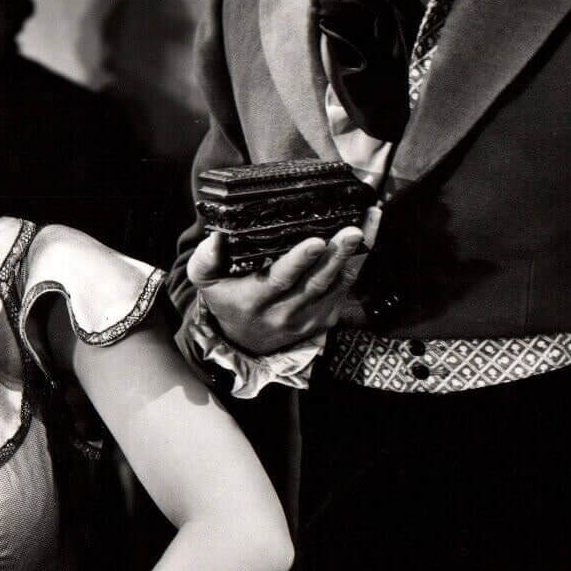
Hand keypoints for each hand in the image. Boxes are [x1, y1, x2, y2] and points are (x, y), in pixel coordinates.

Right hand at [186, 226, 367, 354]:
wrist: (244, 341)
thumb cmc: (227, 300)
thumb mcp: (206, 283)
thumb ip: (204, 261)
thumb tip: (215, 240)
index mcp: (255, 301)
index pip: (280, 280)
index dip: (299, 261)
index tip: (315, 241)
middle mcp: (284, 313)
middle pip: (315, 283)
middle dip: (336, 256)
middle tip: (352, 231)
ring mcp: (308, 318)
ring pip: (335, 287)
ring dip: (351, 258)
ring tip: (363, 229)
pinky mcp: (324, 319)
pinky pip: (344, 290)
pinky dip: (356, 264)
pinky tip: (367, 238)